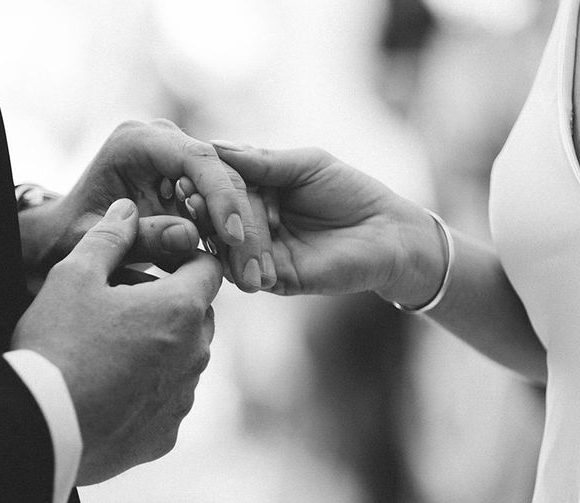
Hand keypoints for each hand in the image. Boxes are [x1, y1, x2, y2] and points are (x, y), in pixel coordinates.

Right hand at [11, 198, 221, 484]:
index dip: (183, 259)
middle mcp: (196, 354)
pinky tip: (111, 390)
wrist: (40, 424)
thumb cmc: (57, 343)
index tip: (154, 263)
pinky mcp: (167, 434)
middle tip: (123, 306)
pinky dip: (150, 391)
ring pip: (186, 359)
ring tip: (112, 350)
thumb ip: (108, 237)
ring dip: (162, 348)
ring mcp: (184, 397)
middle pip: (199, 314)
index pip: (208, 268)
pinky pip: (169, 401)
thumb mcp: (74, 276)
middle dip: (171, 304)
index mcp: (181, 308)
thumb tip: (128, 208)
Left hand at [20, 119, 275, 292]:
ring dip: (245, 234)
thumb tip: (191, 237)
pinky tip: (242, 270)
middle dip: (241, 220)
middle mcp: (163, 143)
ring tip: (253, 276)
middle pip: (221, 173)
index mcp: (137, 142)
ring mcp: (179, 159)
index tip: (234, 238)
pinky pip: (223, 207)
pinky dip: (233, 239)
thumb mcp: (97, 241)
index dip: (220, 196)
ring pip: (230, 191)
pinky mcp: (190, 182)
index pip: (194, 159)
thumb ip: (140, 237)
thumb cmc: (71, 236)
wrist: (65, 234)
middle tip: (253, 267)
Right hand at [208, 144, 444, 304]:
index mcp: (260, 194)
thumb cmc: (352, 192)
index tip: (192, 177)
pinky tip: (238, 255)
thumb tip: (216, 146)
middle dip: (211, 212)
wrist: (387, 233)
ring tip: (216, 228)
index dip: (209, 184)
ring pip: (231, 249)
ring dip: (222, 239)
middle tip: (196, 203)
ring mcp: (264, 254)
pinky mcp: (277, 280)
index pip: (226, 188)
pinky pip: (250, 274)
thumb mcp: (307, 166)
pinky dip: (241, 264)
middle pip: (223, 220)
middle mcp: (255, 225)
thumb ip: (264, 161)